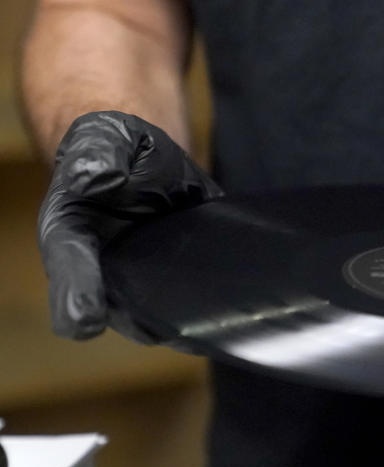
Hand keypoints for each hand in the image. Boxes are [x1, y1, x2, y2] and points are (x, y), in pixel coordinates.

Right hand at [38, 111, 222, 341]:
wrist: (146, 158)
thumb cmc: (112, 148)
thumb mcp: (104, 136)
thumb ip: (98, 154)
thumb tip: (99, 179)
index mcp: (70, 236)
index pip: (69, 268)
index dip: (76, 294)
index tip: (87, 321)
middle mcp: (103, 270)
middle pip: (118, 308)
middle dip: (138, 321)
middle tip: (163, 329)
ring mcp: (142, 282)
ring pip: (159, 317)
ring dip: (181, 322)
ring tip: (206, 326)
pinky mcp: (178, 280)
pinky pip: (193, 304)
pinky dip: (210, 310)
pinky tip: (231, 314)